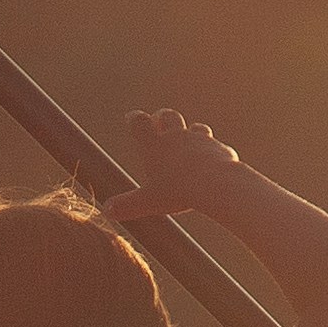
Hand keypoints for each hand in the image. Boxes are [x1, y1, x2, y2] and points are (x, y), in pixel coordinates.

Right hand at [118, 105, 245, 206]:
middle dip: (162, 118)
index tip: (131, 118)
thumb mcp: (148, 202)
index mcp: (155, 145)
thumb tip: (107, 211)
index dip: (134, 119)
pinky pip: (217, 146)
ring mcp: (201, 140)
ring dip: (191, 132)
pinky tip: (213, 164)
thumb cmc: (178, 191)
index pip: (139, 122)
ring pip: (196, 127)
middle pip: (168, 115)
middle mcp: (177, 136)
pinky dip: (213, 152)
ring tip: (189, 141)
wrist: (215, 185)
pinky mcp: (220, 149)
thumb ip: (127, 205)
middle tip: (158, 121)